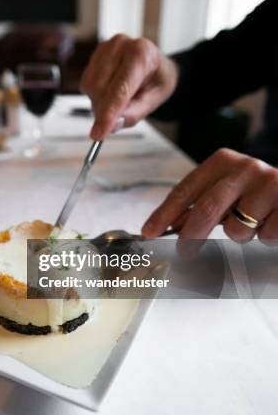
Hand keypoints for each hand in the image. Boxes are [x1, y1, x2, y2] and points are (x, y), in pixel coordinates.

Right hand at [80, 34, 177, 139]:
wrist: (156, 66)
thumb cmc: (157, 80)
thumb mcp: (154, 100)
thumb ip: (133, 114)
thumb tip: (112, 125)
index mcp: (142, 54)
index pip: (119, 89)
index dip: (107, 114)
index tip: (98, 134)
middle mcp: (121, 46)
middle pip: (101, 88)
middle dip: (104, 110)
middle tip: (116, 118)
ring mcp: (106, 48)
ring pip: (90, 86)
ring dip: (99, 102)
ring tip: (117, 100)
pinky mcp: (95, 55)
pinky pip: (86, 83)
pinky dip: (95, 94)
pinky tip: (110, 90)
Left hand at [142, 148, 277, 243]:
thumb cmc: (258, 192)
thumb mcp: (228, 190)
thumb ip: (202, 203)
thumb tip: (171, 225)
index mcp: (223, 162)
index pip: (185, 190)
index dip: (165, 213)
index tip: (149, 231)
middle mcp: (244, 168)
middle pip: (206, 208)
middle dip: (191, 236)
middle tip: (184, 252)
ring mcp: (268, 183)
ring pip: (237, 228)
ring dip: (240, 236)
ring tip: (254, 223)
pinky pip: (265, 235)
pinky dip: (266, 237)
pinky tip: (272, 223)